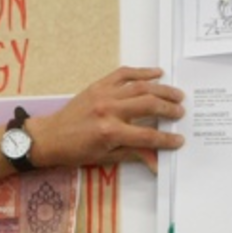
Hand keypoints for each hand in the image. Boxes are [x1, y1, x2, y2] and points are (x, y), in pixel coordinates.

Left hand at [26, 66, 184, 173]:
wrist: (50, 137)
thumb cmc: (76, 152)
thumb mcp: (105, 157)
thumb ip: (133, 154)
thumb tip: (156, 161)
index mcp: (110, 132)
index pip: (147, 136)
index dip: (165, 139)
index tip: (179, 140)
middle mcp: (109, 110)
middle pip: (148, 106)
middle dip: (168, 109)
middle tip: (181, 112)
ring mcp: (104, 94)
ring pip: (140, 87)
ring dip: (162, 89)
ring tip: (177, 94)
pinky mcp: (98, 85)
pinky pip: (124, 74)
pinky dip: (142, 72)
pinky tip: (157, 73)